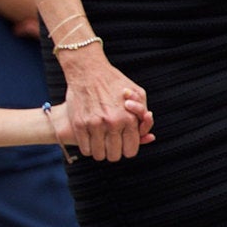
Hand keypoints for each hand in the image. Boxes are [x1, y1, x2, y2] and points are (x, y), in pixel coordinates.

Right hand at [57, 47, 153, 161]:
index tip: (123, 145)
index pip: (130, 150)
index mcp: (129, 118)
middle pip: (115, 156)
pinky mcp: (79, 124)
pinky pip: (86, 149)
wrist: (88, 71)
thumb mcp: (138, 93)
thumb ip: (143, 115)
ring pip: (99, 155)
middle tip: (110, 144)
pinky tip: (89, 140)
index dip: (127, 150)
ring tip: (100, 143)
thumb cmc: (114, 82)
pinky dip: (88, 148)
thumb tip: (147, 136)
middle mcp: (112, 123)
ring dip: (100, 152)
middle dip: (113, 152)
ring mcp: (94, 124)